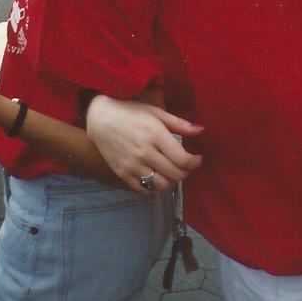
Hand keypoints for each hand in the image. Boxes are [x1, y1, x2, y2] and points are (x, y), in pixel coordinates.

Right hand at [86, 95, 203, 196]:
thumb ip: (180, 123)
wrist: (99, 117)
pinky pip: (144, 190)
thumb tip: (202, 130)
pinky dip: (155, 188)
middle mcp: (145, 153)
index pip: (183, 160)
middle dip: (186, 172)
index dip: (194, 163)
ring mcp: (133, 166)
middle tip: (187, 165)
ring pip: (161, 185)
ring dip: (172, 181)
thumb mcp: (156, 112)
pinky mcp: (122, 174)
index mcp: (155, 135)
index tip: (197, 158)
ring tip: (173, 171)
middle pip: (175, 174)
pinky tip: (157, 177)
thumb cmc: (130, 110)